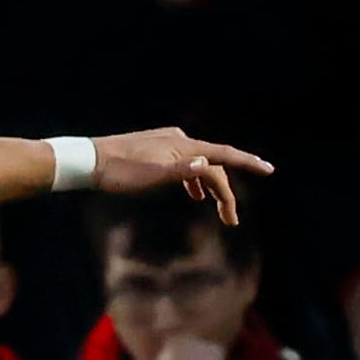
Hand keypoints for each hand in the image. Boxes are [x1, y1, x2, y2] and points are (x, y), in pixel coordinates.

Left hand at [88, 129, 274, 226]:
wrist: (91, 161)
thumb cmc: (120, 172)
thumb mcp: (151, 177)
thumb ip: (181, 172)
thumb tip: (206, 165)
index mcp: (183, 146)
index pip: (223, 154)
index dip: (248, 163)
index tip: (268, 170)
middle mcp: (180, 140)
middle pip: (213, 164)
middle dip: (226, 191)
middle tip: (231, 219)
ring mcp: (169, 144)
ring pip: (200, 165)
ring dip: (211, 187)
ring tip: (218, 210)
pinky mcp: (158, 150)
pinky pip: (186, 164)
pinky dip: (195, 179)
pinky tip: (193, 193)